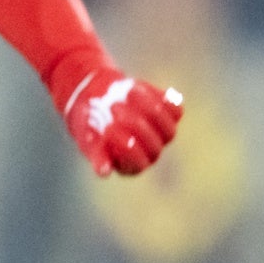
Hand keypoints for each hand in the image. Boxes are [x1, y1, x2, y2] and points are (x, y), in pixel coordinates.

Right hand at [62, 67, 183, 176]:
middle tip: (114, 107)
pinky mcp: (170, 115)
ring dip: (150, 109)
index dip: (127, 148)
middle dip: (136, 125)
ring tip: (129, 91)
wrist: (98, 100)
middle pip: (155, 145)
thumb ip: (97, 155)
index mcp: (132, 166)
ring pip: (168, 127)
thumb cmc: (90, 126)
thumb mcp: (88, 141)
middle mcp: (151, 153)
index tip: (109, 128)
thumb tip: (104, 172)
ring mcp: (162, 134)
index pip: (139, 163)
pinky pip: (175, 110)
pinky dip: (163, 100)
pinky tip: (147, 89)